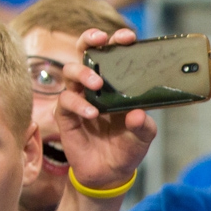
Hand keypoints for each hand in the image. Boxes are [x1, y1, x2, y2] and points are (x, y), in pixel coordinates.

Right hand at [54, 27, 157, 190]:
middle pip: (85, 52)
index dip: (117, 41)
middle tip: (101, 40)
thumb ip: (143, 126)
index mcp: (116, 85)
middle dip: (91, 40)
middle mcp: (95, 87)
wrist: (110, 174)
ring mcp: (79, 99)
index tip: (129, 37)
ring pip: (71, 72)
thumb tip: (137, 114)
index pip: (113, 55)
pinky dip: (79, 104)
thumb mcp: (143, 137)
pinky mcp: (66, 115)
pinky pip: (67, 101)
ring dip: (84, 73)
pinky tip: (92, 113)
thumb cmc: (127, 148)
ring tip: (97, 83)